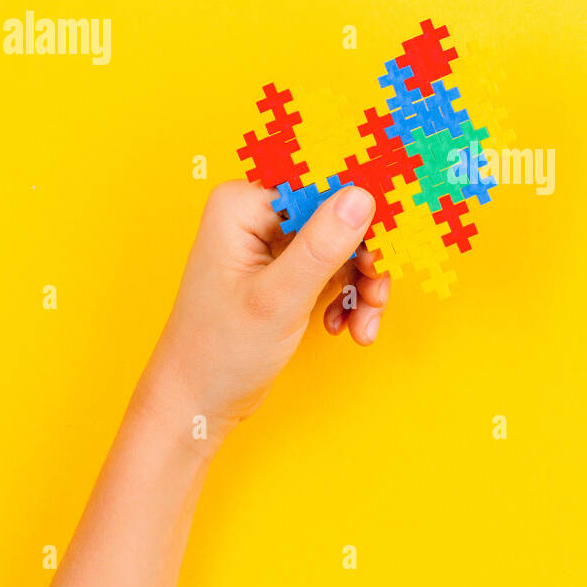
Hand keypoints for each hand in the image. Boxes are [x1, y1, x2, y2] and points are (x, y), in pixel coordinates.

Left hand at [145, 180, 389, 437]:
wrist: (198, 401)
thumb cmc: (218, 352)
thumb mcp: (277, 299)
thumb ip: (320, 247)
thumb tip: (361, 197)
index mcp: (243, 204)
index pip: (320, 184)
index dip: (361, 209)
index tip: (388, 241)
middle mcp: (257, 214)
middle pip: (339, 213)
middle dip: (366, 258)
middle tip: (375, 294)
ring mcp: (274, 242)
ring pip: (346, 243)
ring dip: (364, 284)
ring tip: (362, 324)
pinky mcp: (287, 268)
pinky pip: (337, 268)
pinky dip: (351, 297)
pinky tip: (346, 326)